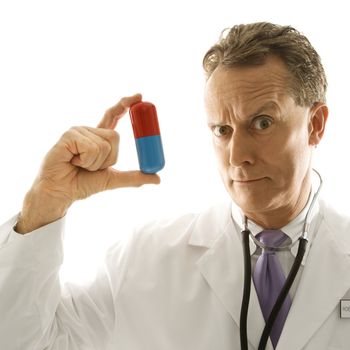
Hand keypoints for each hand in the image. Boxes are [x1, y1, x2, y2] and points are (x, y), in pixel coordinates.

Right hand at [16, 94, 159, 233]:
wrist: (63, 193)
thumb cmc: (83, 183)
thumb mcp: (113, 179)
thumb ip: (134, 177)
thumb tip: (158, 179)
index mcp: (98, 137)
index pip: (114, 116)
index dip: (125, 105)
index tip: (139, 96)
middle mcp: (89, 130)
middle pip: (115, 136)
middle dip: (109, 158)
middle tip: (91, 166)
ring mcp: (78, 131)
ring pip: (105, 144)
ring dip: (96, 163)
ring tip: (80, 164)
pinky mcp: (69, 136)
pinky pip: (92, 148)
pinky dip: (87, 161)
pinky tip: (73, 161)